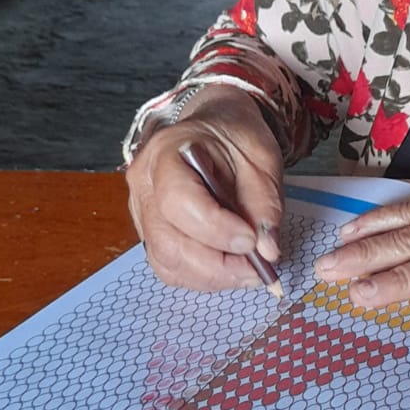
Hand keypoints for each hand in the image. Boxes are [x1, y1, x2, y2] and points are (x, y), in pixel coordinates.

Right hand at [126, 88, 283, 290]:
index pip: (177, 200)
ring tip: (249, 269)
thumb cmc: (234, 138)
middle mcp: (144, 184)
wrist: (216, 131)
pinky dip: (203, 277)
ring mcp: (142, 212)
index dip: (215, 229)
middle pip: (168, 241)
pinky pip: (170, 268)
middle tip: (258, 268)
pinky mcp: (151, 234)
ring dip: (213, 276)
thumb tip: (267, 250)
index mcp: (166, 152)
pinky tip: (229, 268)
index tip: (251, 240)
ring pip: (167, 261)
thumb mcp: (262, 157)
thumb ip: (265, 203)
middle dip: (217, 265)